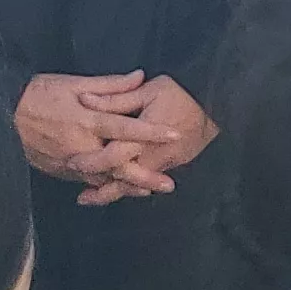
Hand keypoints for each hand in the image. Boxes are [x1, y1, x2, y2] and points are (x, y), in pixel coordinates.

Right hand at [14, 71, 180, 184]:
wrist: (1, 114)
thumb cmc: (38, 94)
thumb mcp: (72, 82)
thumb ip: (109, 84)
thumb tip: (140, 76)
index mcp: (86, 120)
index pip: (125, 127)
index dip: (151, 132)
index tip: (174, 135)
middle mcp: (80, 145)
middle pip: (118, 166)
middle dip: (144, 177)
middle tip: (168, 185)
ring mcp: (69, 162)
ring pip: (103, 179)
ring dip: (127, 187)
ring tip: (150, 191)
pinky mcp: (59, 171)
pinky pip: (86, 182)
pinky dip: (105, 187)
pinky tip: (120, 190)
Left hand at [64, 75, 213, 205]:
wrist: (217, 103)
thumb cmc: (181, 93)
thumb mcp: (148, 90)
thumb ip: (116, 98)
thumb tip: (85, 100)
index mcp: (143, 136)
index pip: (113, 155)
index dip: (92, 162)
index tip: (73, 165)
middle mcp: (154, 155)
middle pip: (124, 180)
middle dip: (102, 192)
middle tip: (81, 199)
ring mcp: (165, 162)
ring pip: (136, 183)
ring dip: (115, 192)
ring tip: (94, 199)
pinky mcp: (173, 163)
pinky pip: (148, 178)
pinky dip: (132, 185)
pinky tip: (120, 187)